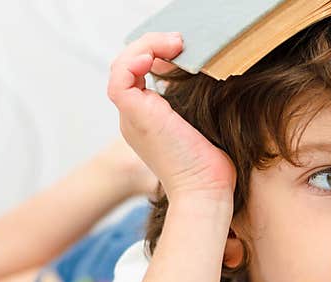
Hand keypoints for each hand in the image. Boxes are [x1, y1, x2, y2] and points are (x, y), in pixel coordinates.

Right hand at [107, 32, 236, 200]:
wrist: (204, 190)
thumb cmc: (210, 168)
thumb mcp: (203, 124)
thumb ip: (194, 101)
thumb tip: (204, 73)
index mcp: (149, 120)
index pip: (140, 76)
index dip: (157, 56)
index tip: (183, 51)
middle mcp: (136, 118)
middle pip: (129, 67)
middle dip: (152, 46)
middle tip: (180, 42)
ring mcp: (132, 117)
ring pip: (122, 67)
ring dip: (145, 47)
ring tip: (174, 43)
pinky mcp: (133, 115)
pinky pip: (120, 75)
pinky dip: (135, 58)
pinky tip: (157, 56)